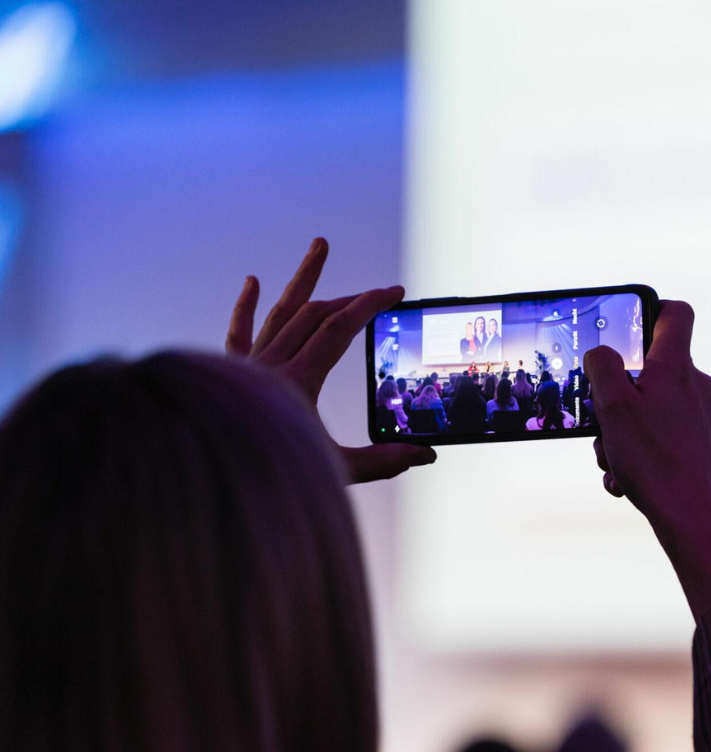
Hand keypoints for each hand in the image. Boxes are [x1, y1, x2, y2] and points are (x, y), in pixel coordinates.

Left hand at [226, 237, 436, 483]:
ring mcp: (249, 365)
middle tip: (377, 293)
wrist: (214, 475)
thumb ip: (382, 462)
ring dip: (302, 279)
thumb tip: (425, 455)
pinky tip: (253, 283)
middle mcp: (271, 364)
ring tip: (319, 246)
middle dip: (351, 298)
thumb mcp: (336, 469)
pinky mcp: (230, 374)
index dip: (370, 305)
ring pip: (280, 312)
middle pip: (314, 314)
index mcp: (298, 379)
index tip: (394, 293)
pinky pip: (239, 333)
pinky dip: (246, 307)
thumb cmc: (270, 474)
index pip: (340, 328)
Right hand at [584, 301, 710, 617]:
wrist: (693, 520)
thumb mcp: (612, 407)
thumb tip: (602, 353)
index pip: (676, 313)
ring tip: (612, 461)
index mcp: (676, 367)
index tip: (627, 326)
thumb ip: (603, 367)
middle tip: (601, 421)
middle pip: (651, 370)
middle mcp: (696, 387)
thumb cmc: (654, 461)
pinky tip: (625, 481)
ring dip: (623, 432)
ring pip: (651, 410)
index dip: (651, 309)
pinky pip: (661, 440)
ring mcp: (702, 418)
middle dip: (618, 395)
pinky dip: (638, 455)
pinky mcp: (701, 447)